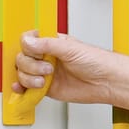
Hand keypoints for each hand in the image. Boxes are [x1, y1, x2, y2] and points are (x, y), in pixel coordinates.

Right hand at [13, 31, 128, 109]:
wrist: (106, 82)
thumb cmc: (97, 62)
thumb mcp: (71, 48)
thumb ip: (48, 44)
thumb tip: (28, 42)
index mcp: (51, 42)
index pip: (28, 40)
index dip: (27, 47)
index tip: (35, 52)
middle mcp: (46, 57)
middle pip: (22, 58)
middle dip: (31, 66)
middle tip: (48, 69)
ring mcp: (44, 73)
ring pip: (22, 73)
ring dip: (29, 78)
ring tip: (44, 81)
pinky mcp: (45, 88)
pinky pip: (27, 88)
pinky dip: (22, 89)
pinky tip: (23, 88)